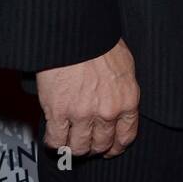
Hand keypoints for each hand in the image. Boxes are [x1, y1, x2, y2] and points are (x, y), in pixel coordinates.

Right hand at [37, 38, 139, 158]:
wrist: (75, 32)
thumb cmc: (99, 41)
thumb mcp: (124, 64)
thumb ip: (122, 89)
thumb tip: (118, 102)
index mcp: (128, 99)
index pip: (126, 136)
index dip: (115, 147)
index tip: (109, 150)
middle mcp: (108, 111)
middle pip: (101, 145)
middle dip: (94, 147)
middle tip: (86, 143)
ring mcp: (83, 114)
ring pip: (79, 148)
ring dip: (74, 148)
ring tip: (70, 142)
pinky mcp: (59, 113)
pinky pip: (57, 141)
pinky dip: (55, 144)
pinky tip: (54, 139)